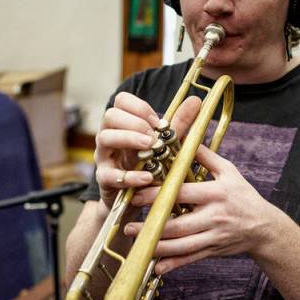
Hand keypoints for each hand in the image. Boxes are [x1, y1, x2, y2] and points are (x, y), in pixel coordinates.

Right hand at [93, 92, 202, 207]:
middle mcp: (108, 136)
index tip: (157, 122)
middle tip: (154, 137)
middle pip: (110, 115)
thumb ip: (178, 123)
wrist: (133, 199)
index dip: (140, 107)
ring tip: (150, 147)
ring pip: (105, 138)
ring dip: (129, 139)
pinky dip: (130, 176)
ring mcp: (104, 157)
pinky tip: (148, 177)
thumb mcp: (163, 144)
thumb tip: (195, 100)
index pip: (121, 100)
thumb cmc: (146, 166)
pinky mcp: (104, 180)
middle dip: (135, 122)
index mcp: (121, 124)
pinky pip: (111, 174)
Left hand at [124, 144, 276, 274]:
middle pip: (178, 224)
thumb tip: (185, 138)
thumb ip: (206, 157)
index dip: (157, 195)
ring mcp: (214, 236)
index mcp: (216, 193)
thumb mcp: (230, 172)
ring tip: (137, 243)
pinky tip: (157, 267)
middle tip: (129, 225)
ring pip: (181, 245)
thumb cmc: (244, 196)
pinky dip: (173, 264)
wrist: (264, 227)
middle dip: (151, 226)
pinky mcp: (213, 250)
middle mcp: (214, 216)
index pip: (181, 194)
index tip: (137, 195)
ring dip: (157, 247)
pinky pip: (190, 259)